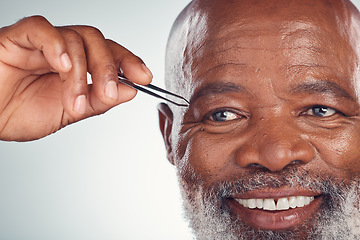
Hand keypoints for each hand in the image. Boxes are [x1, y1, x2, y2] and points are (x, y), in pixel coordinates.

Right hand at [0, 16, 152, 140]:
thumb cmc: (19, 114)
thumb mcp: (69, 112)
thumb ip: (98, 101)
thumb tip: (129, 90)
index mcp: (76, 66)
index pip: (108, 53)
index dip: (129, 61)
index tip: (145, 77)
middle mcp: (62, 50)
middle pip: (96, 41)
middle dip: (108, 67)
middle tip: (107, 93)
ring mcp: (40, 43)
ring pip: (74, 38)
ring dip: (79, 73)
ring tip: (73, 102)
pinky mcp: (16, 38)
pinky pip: (40, 29)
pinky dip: (56, 45)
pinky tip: (62, 65)